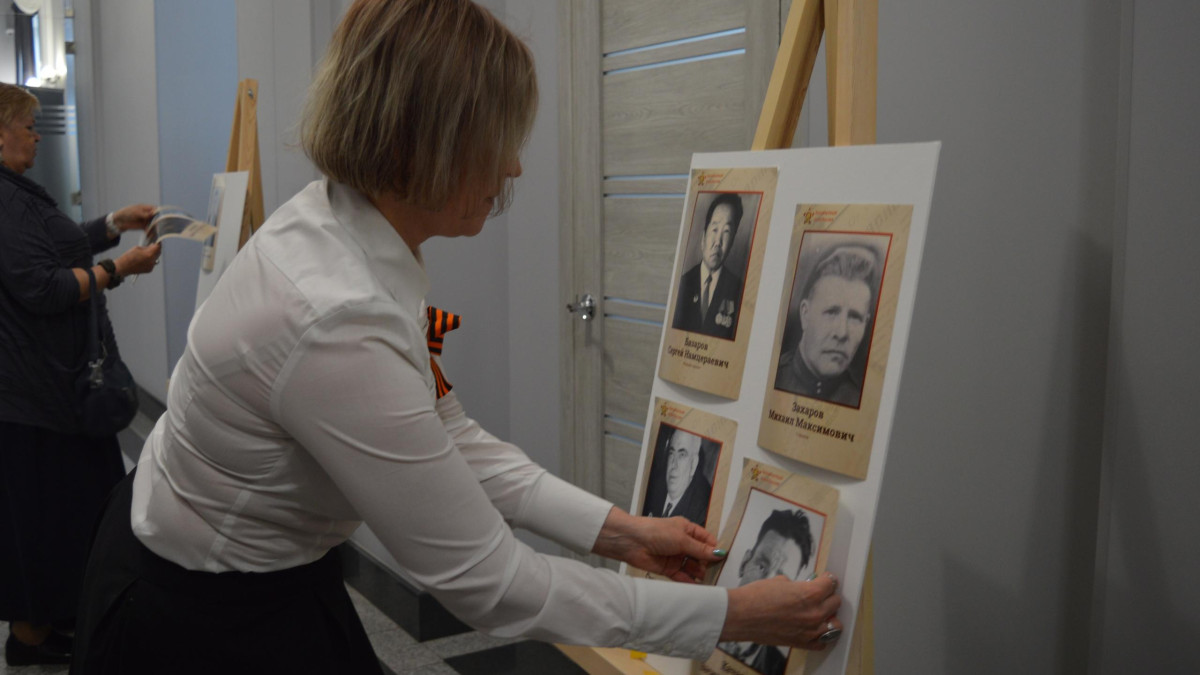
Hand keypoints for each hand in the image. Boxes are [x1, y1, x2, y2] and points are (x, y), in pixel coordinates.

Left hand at [112, 203, 156, 231]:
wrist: (119, 221)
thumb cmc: (127, 213)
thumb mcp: (135, 212)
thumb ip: (144, 213)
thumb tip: (152, 214)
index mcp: (147, 208)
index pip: (156, 209)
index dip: (160, 212)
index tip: (162, 216)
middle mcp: (148, 214)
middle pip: (157, 217)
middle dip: (159, 220)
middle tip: (160, 224)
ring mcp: (147, 220)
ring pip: (154, 224)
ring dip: (156, 227)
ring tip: (157, 231)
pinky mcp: (144, 227)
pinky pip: (150, 229)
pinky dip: (151, 232)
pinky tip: (151, 234)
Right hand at [116, 243, 161, 275]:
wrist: (123, 267)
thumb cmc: (129, 256)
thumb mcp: (138, 248)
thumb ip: (147, 247)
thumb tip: (152, 246)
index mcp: (149, 254)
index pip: (158, 247)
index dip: (158, 243)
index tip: (157, 241)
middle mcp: (152, 261)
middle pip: (158, 253)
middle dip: (156, 249)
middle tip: (152, 246)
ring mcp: (151, 266)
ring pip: (156, 258)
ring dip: (153, 255)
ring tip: (147, 253)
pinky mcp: (149, 270)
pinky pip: (152, 263)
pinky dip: (150, 260)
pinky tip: (144, 259)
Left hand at [592, 508, 722, 582]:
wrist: (631, 542)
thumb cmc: (656, 532)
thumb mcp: (682, 539)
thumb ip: (700, 549)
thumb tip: (719, 554)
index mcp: (687, 530)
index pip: (706, 540)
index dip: (714, 549)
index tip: (724, 559)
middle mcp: (683, 543)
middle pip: (701, 555)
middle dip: (708, 563)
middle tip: (716, 572)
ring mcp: (676, 556)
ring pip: (693, 567)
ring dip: (699, 573)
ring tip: (707, 580)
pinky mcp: (668, 569)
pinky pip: (682, 577)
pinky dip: (689, 582)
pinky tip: (697, 587)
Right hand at [722, 572, 843, 650]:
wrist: (740, 615)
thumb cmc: (756, 596)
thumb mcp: (780, 581)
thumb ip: (797, 585)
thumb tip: (802, 588)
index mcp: (810, 594)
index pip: (831, 584)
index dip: (827, 579)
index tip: (825, 579)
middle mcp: (814, 613)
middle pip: (836, 602)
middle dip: (828, 596)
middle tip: (820, 594)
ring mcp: (810, 631)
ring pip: (835, 624)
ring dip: (829, 616)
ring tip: (820, 612)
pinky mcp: (802, 643)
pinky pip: (822, 642)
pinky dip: (821, 636)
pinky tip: (814, 629)